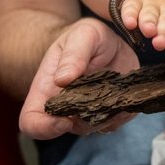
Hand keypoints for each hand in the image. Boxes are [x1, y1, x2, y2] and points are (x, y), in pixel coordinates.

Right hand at [19, 17, 138, 138]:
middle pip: (71, 128)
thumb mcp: (81, 36)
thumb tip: (62, 80)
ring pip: (96, 127)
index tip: (65, 119)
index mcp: (46, 92)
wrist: (105, 40)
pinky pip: (118, 122)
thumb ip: (73, 55)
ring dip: (111, 114)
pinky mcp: (109, 111)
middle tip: (108, 93)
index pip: (32, 123)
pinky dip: (125, 113)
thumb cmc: (84, 37)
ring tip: (122, 91)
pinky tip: (131, 94)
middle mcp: (65, 108)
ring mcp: (87, 111)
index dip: (45, 128)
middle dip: (90, 117)